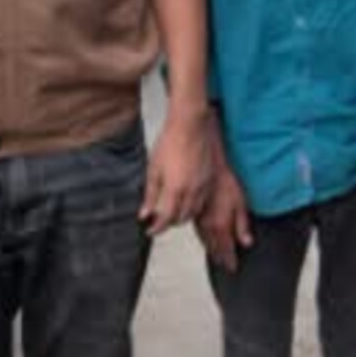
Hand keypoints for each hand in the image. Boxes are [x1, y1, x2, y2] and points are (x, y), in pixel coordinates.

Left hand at [143, 110, 212, 234]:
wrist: (190, 125)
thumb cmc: (170, 142)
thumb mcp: (153, 169)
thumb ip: (151, 194)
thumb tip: (144, 214)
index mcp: (176, 189)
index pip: (166, 219)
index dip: (156, 228)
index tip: (149, 230)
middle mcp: (193, 191)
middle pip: (181, 218)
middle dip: (169, 223)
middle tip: (158, 220)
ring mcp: (204, 185)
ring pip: (194, 212)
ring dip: (182, 215)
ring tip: (171, 210)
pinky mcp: (211, 179)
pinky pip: (203, 201)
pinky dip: (193, 206)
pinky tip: (185, 199)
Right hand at [195, 161, 252, 272]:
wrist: (207, 169)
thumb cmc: (226, 183)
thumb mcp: (240, 204)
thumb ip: (242, 225)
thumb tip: (246, 243)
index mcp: (220, 226)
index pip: (225, 250)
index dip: (229, 260)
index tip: (233, 268)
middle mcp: (207, 227)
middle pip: (214, 249)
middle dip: (220, 258)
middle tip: (225, 266)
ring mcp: (199, 222)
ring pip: (205, 242)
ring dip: (212, 251)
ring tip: (217, 258)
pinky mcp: (194, 215)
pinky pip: (199, 234)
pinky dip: (204, 241)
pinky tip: (207, 241)